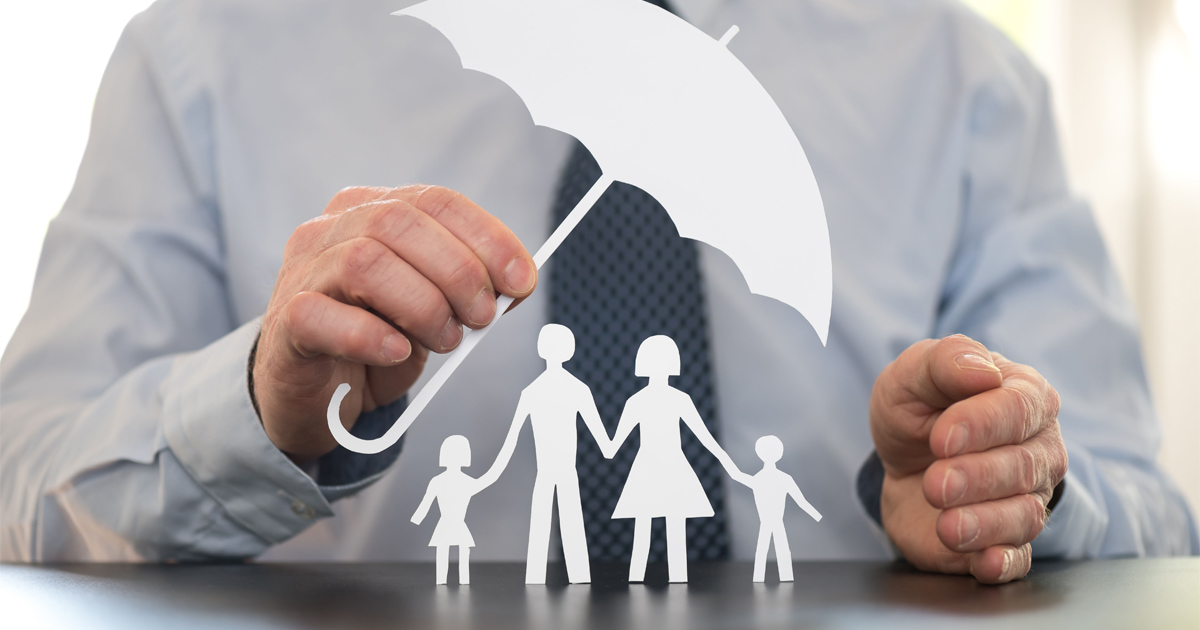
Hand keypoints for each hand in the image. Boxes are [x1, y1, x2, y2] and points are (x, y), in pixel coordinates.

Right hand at [253, 186, 537, 462]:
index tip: (522, 280)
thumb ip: (468, 290)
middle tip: (483, 318)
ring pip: (365, 263)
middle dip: (458, 271)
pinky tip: (398, 352)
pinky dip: (369, 335)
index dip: (487, 237)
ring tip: (445, 340)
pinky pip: (320, 315)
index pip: (435, 201)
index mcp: (372, 211)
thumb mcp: (434, 309)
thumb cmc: (378, 343)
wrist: (317, 398)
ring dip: (422, 305)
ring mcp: (301, 272)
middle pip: (400, 223)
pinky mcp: (286, 322)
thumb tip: (517, 284)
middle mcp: (331, 230)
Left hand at [869, 335, 1066, 583]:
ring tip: (947, 524)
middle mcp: (1038, 449)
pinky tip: (982, 561)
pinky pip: (1018, 559)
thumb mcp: (915, 374)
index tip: (941, 438)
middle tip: (936, 483)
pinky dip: (1002, 562)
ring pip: (1023, 515)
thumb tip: (983, 369)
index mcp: (1024, 396)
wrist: (901, 461)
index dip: (982, 424)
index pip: (1019, 409)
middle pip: (1023, 466)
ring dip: (984, 523)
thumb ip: (947, 361)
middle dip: (977, 477)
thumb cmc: (919, 409)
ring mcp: (1028, 497)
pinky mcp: (1007, 541)